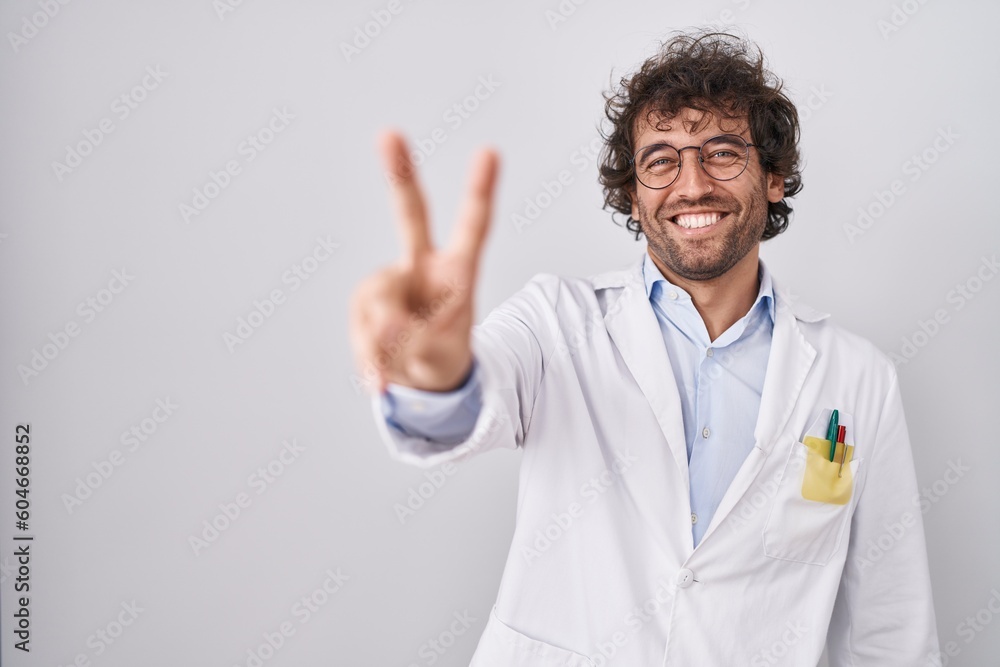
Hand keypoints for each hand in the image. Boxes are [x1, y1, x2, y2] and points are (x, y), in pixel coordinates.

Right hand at [349, 131, 499, 393]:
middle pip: (410, 214)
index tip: (489, 152)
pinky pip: (361, 325)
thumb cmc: (440, 358)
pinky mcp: (365, 300)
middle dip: (399, 174)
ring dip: (390, 343)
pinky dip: (369, 357)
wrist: (416, 379)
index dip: (479, 191)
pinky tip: (381, 376)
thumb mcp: (441, 358)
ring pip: (380, 301)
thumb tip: (384, 323)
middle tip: (389, 135)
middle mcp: (422, 264)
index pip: (472, 227)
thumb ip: (418, 341)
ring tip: (407, 359)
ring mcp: (390, 280)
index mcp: (458, 270)